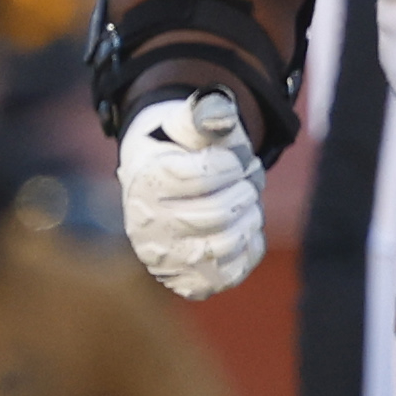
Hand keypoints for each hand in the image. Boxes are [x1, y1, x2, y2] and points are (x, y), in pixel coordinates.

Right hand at [117, 90, 264, 297]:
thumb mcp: (191, 124)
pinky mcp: (186, 281)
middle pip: (218, 214)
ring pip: (226, 245)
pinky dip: (249, 247)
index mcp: (147, 180)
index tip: (230, 161)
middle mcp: (146, 224)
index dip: (231, 165)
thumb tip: (218, 115)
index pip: (205, 176)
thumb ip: (208, 114)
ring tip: (243, 203)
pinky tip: (241, 228)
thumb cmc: (184, 150)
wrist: (162, 185)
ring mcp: (164, 257)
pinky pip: (232, 273)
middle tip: (244, 180)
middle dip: (244, 191)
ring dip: (249, 218)